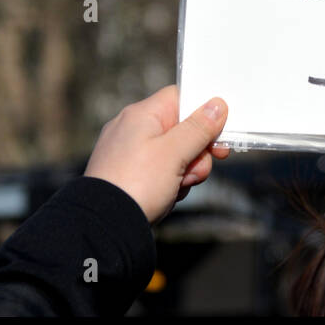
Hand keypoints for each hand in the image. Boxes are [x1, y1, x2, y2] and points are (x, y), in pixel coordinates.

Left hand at [85, 85, 229, 223]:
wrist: (104, 226)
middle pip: (181, 128)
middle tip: (200, 168)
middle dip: (197, 151)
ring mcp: (129, 153)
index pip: (180, 97)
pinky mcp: (128, 174)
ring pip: (174, 153)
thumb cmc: (137, 184)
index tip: (219, 132)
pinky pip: (161, 171)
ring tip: (178, 186)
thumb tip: (217, 105)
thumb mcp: (175, 152)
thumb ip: (199, 127)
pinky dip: (170, 182)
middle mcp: (133, 129)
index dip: (203, 112)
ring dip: (186, 170)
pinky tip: (167, 195)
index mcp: (141, 115)